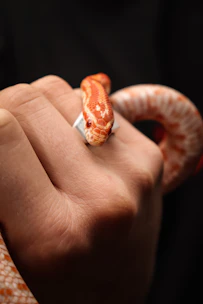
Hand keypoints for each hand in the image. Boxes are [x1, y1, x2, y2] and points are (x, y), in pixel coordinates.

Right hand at [0, 75, 162, 303]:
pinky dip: (74, 114)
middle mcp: (102, 197)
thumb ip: (2, 178)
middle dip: (10, 111)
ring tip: (46, 144)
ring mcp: (133, 171)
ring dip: (43, 110)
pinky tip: (76, 145)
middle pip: (31, 101)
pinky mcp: (149, 155)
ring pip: (61, 92)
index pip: (3, 133)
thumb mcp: (13, 241)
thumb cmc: (61, 273)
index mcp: (53, 232)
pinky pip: (94, 103)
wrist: (119, 285)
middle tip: (13, 140)